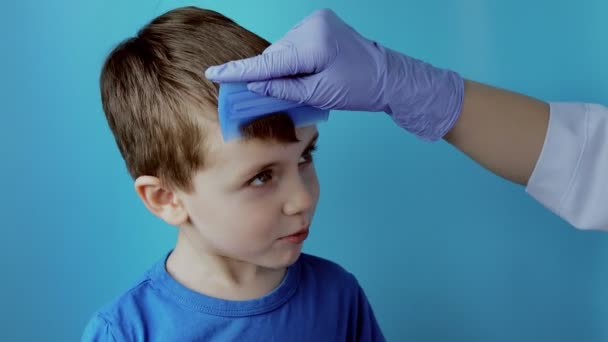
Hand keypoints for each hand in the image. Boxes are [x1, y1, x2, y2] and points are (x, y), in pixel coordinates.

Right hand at [205, 9, 463, 140]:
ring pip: (285, 50)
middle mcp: (312, 25)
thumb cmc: (359, 88)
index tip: (215, 73)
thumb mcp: (319, 94)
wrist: (390, 76)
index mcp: (313, 43)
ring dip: (283, 67)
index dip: (240, 71)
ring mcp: (318, 22)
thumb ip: (284, 89)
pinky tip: (303, 72)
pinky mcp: (322, 24)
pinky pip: (296, 44)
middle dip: (268, 73)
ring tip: (298, 84)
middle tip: (258, 92)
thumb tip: (255, 86)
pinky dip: (293, 59)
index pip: (269, 62)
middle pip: (276, 54)